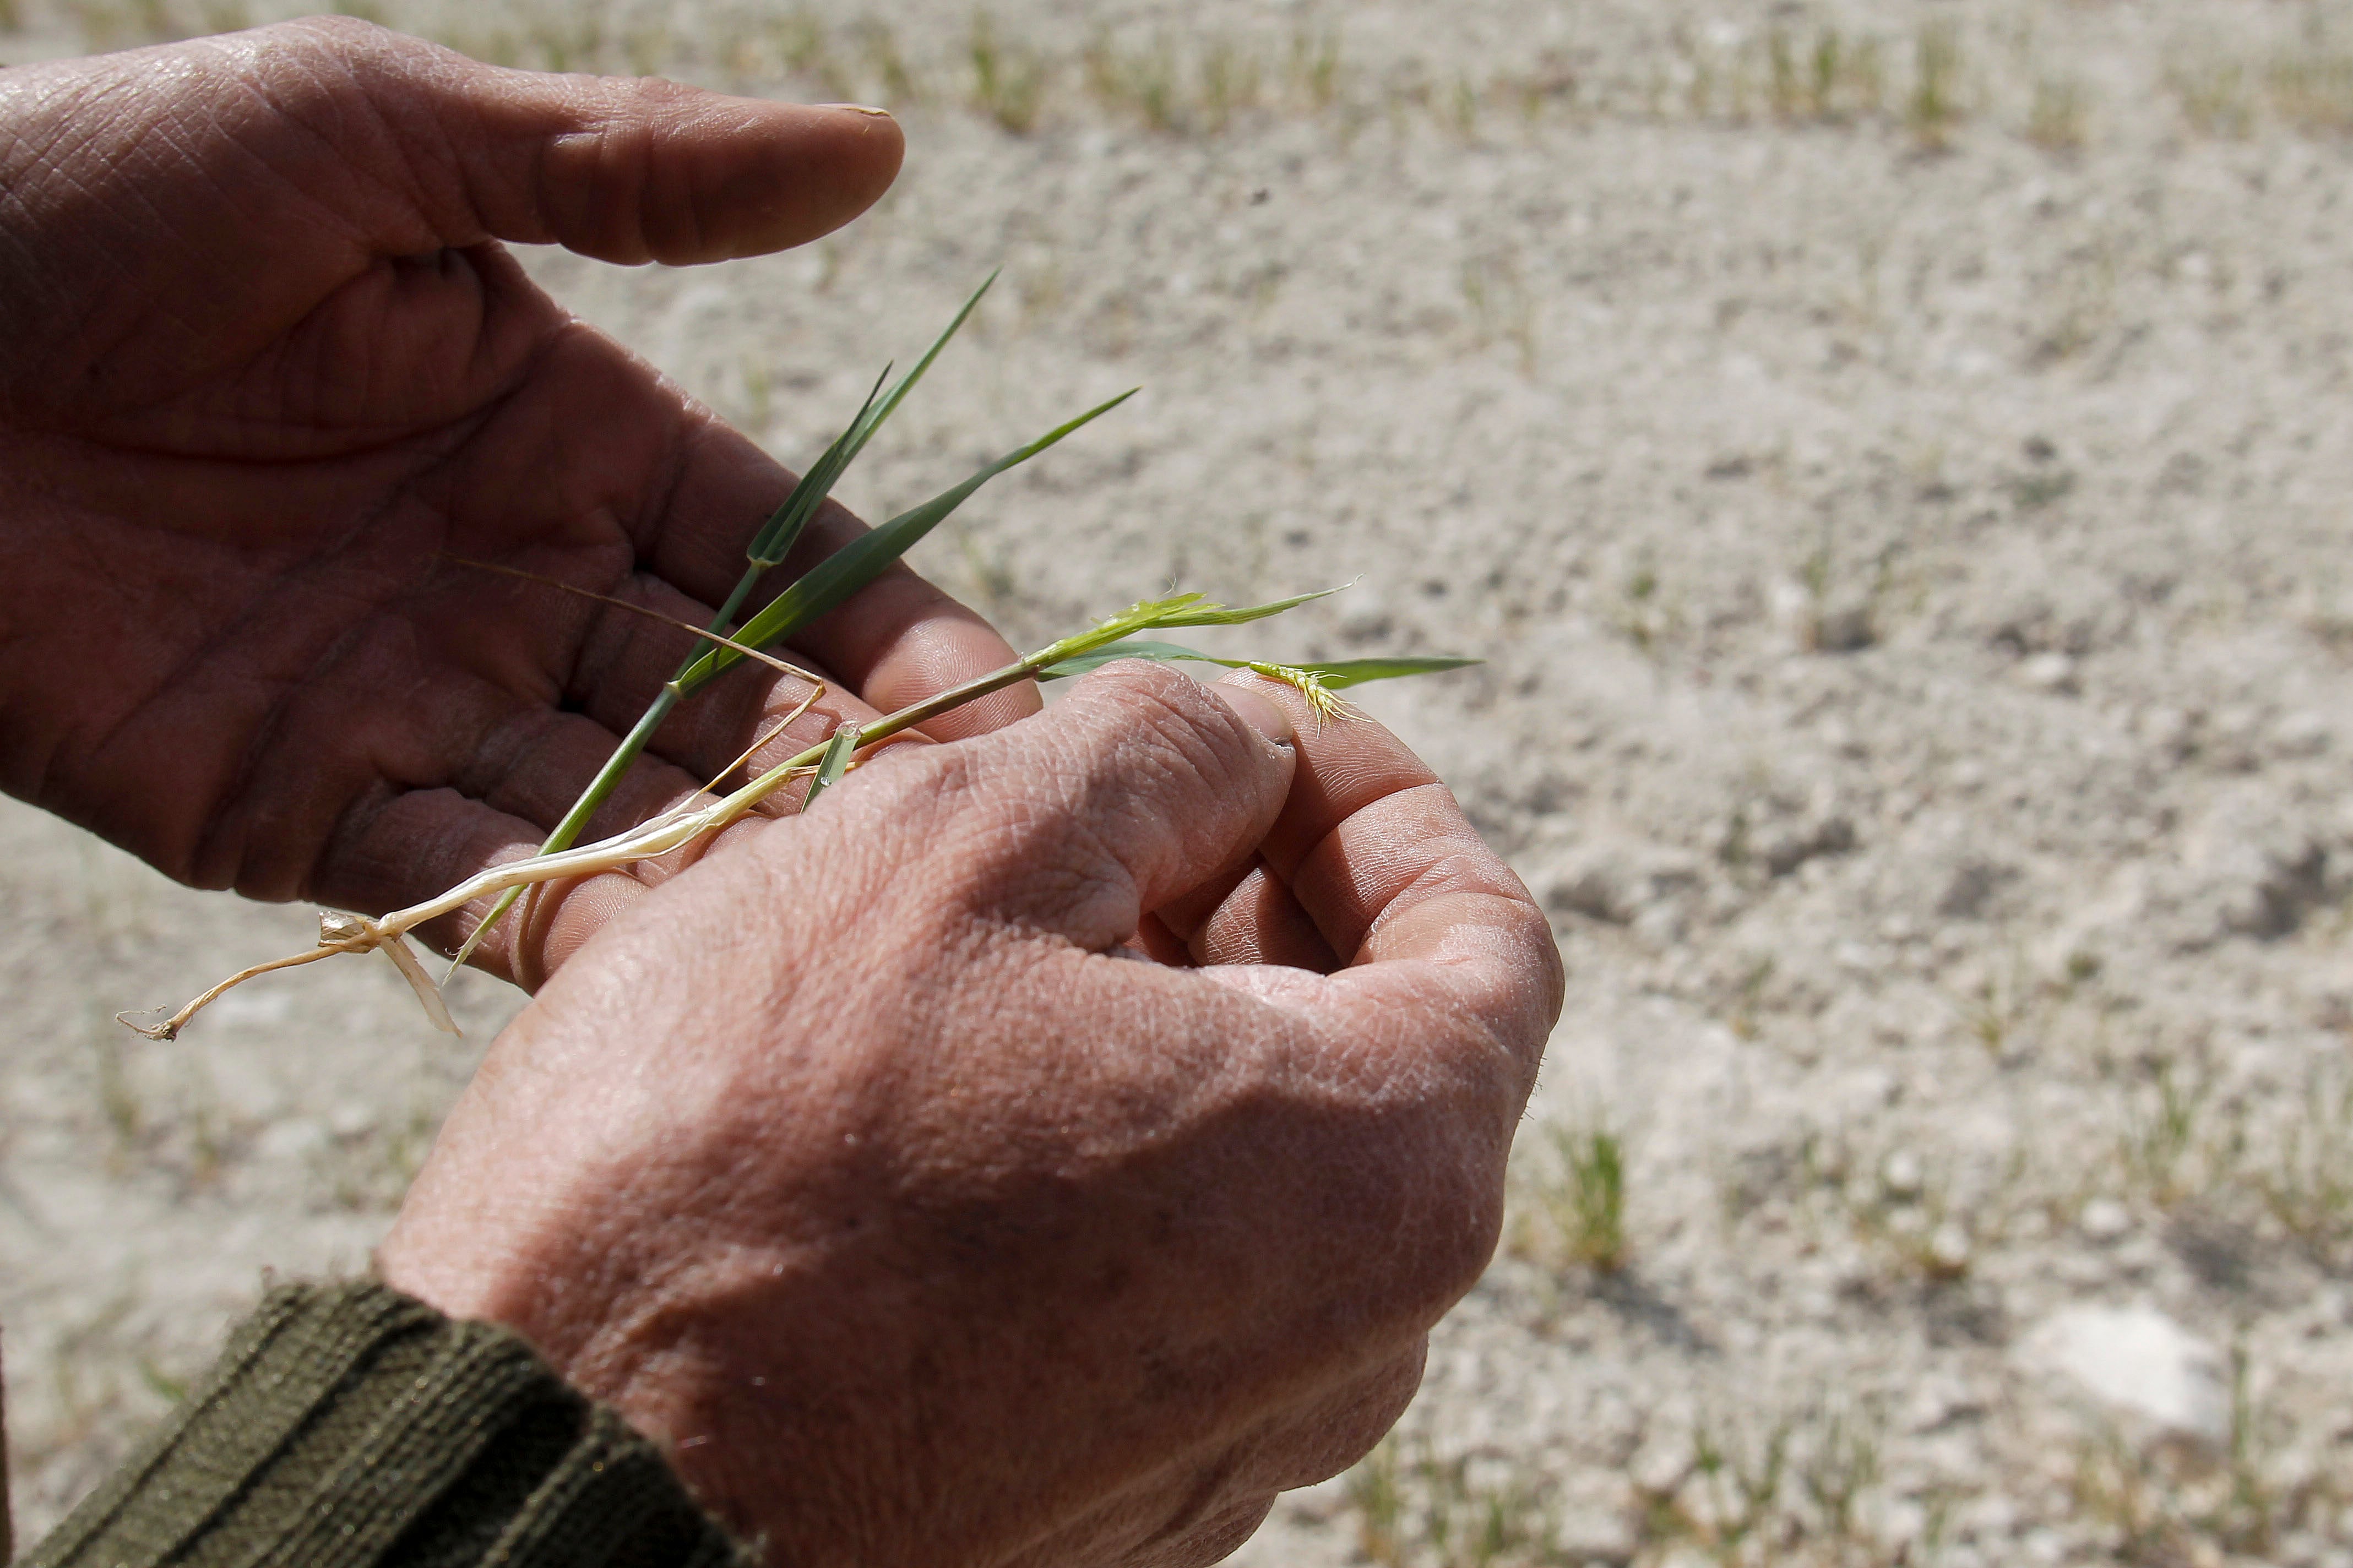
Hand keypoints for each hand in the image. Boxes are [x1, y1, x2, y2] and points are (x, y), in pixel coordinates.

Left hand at [0, 21, 1036, 985]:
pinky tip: (665, 978)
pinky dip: (560, 927)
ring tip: (841, 941)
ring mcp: (423, 703)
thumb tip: (880, 146)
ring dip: (728, 874)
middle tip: (964, 863)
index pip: (786, 555)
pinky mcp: (303, 810)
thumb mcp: (383, 139)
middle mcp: (524, 581)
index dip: (899, 635)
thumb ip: (630, 174)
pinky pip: (462, 881)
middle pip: (731, 702)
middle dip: (841, 780)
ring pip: (623, 810)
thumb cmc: (99, 194)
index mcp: (572, 435)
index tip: (1007, 717)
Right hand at [380, 663, 1563, 1567]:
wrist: (553, 1492)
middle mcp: (1353, 1346)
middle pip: (1372, 1052)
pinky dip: (1104, 1140)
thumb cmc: (752, 1142)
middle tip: (1108, 797)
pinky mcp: (1102, 1503)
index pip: (1486, 939)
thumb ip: (1161, 754)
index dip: (1376, 796)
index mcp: (1383, 1176)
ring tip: (1005, 915)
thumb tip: (1244, 755)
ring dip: (1162, 1010)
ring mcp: (1226, 1445)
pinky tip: (952, 1073)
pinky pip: (1160, 1273)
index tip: (1262, 727)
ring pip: (1252, 1162)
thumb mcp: (963, 844)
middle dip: (1258, 893)